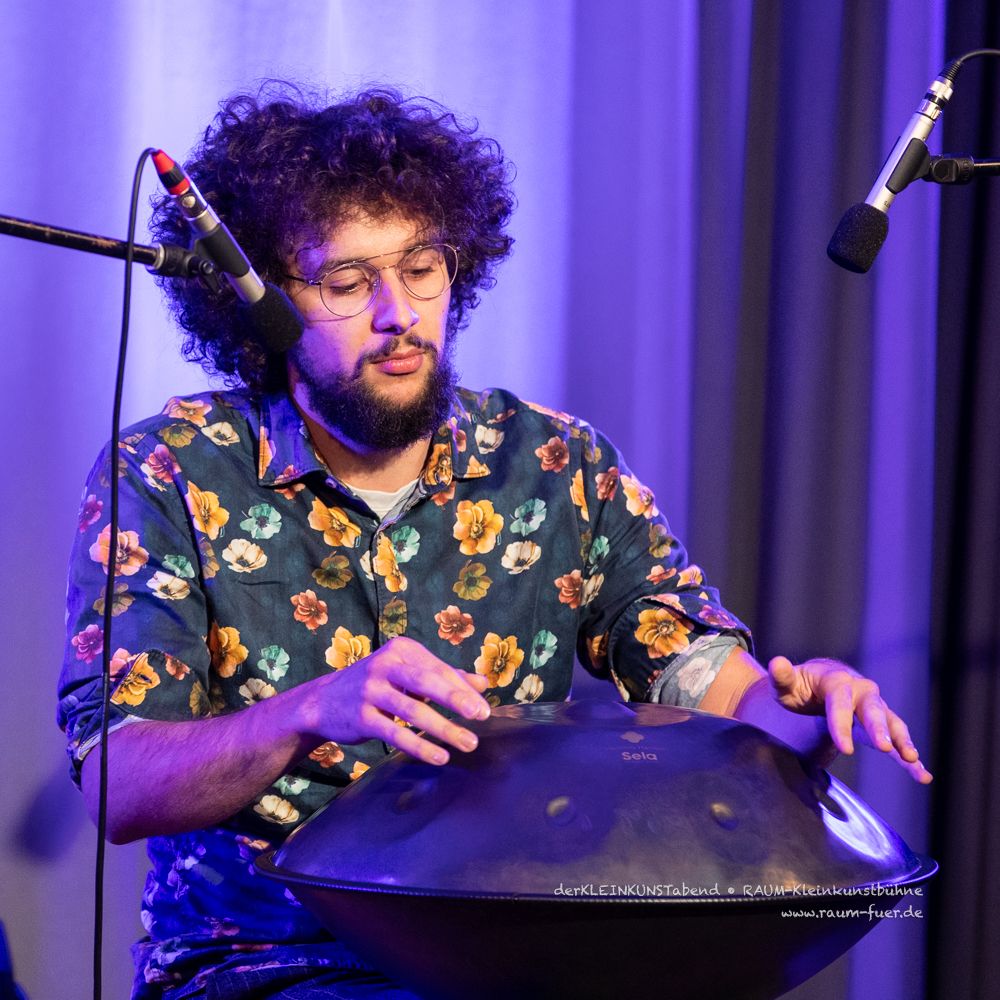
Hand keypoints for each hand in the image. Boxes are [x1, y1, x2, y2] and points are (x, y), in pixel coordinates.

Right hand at [308, 636, 490, 765]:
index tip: (485, 709)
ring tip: (467, 743)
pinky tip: (439, 757)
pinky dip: (419, 745)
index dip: (464, 689)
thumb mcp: (408, 674)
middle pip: (427, 681)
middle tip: (482, 716)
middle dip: (457, 699)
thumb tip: (483, 684)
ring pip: (413, 709)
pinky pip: (394, 733)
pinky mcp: (360, 716)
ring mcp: (370, 690)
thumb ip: (444, 677)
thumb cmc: (376, 686)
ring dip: (444, 728)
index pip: (439, 669)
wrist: (323, 701)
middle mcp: (385, 664)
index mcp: (401, 650)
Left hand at [768, 655, 931, 783]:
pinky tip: (922, 775)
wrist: (817, 684)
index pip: (840, 704)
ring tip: (912, 760)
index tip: (845, 749)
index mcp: (837, 680)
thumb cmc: (799, 686)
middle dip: (879, 728)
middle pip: (872, 710)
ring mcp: (873, 707)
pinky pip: (897, 740)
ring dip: (902, 741)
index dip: (842, 725)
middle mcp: (861, 691)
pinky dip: (909, 756)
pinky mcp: (880, 725)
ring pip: (892, 723)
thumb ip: (781, 676)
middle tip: (884, 747)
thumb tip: (777, 663)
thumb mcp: (786, 683)